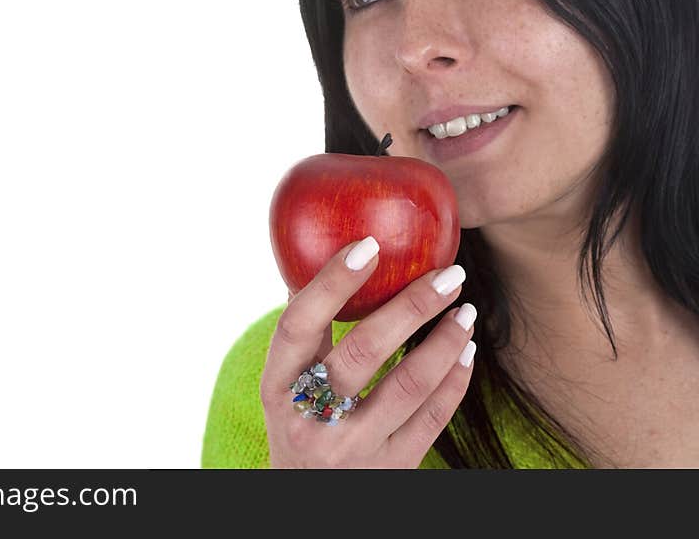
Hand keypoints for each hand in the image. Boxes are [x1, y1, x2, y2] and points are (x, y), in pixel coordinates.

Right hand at [260, 237, 475, 467]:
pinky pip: (432, 418)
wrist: (305, 498)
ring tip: (465, 308)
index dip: (331, 283)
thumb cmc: (297, 423)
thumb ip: (302, 333)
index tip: (369, 244)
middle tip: (450, 273)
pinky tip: (466, 351)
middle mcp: (310, 420)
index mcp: (277, 388)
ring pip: (409, 386)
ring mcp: (353, 449)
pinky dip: (455, 379)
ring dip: (444, 340)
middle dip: (412, 306)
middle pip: (362, 352)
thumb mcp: (284, 384)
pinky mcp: (390, 469)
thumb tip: (322, 259)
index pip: (298, 326)